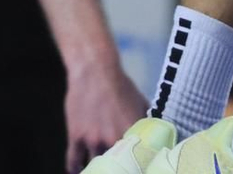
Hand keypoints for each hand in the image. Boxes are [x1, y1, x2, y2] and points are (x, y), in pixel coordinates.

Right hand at [65, 58, 149, 173]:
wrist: (95, 69)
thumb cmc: (120, 85)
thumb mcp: (140, 102)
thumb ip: (148, 122)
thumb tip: (158, 134)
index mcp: (133, 134)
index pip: (138, 162)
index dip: (136, 167)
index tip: (134, 167)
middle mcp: (114, 140)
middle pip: (115, 168)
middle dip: (115, 169)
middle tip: (115, 167)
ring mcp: (93, 140)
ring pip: (94, 167)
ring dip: (96, 169)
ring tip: (98, 168)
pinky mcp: (77, 136)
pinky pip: (74, 161)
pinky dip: (75, 168)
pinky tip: (78, 170)